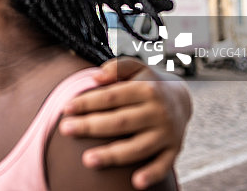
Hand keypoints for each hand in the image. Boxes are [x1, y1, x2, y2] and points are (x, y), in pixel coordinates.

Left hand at [59, 57, 191, 188]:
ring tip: (87, 160)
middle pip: (120, 122)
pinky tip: (135, 183)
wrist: (182, 99)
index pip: (112, 97)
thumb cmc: (147, 83)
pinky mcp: (174, 150)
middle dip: (91, 127)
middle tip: (65, 130)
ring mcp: (167, 133)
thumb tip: (95, 77)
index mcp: (146, 89)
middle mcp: (158, 112)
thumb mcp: (136, 67)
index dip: (87, 103)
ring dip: (112, 155)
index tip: (66, 108)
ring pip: (137, 147)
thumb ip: (116, 67)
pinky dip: (152, 175)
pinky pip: (164, 166)